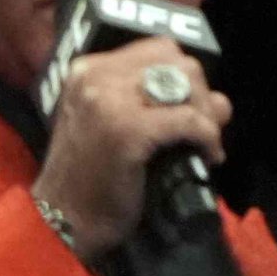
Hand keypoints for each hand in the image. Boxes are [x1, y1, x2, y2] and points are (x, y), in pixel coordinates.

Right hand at [34, 38, 228, 258]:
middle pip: (178, 61)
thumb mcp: (105, 124)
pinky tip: (207, 156)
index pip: (158, 49)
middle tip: (202, 127)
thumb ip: (146, 100)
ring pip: (187, 84)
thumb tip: (216, 99)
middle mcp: (94, 78)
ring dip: (206, 113)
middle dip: (200, 93)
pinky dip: (208, 137)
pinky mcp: (128, 131)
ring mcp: (109, 103)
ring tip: (204, 142)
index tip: (188, 106)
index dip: (184, 77)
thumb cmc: (87, 182)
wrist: (61, 226)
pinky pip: (190, 120)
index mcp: (86, 71)